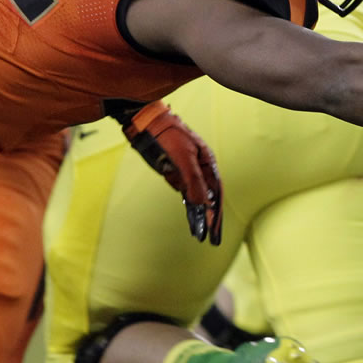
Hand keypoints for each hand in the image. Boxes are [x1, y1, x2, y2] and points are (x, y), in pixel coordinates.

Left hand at [121, 102, 222, 244]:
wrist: (145, 122)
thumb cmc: (167, 135)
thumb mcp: (182, 158)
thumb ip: (193, 181)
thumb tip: (202, 204)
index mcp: (207, 163)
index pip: (216, 194)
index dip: (216, 214)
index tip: (214, 231)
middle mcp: (201, 169)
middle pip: (210, 198)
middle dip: (212, 219)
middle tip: (212, 240)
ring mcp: (188, 171)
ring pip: (198, 198)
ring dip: (200, 216)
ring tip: (200, 235)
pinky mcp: (175, 172)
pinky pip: (186, 193)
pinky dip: (190, 207)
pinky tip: (192, 216)